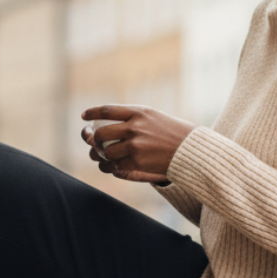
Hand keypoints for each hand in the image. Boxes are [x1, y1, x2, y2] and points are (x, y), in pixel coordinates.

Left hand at [80, 104, 195, 184]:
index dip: (92, 113)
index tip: (84, 117)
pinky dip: (110, 167)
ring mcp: (135, 146)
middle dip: (93, 139)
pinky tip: (111, 166)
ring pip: (105, 153)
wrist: (192, 150)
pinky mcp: (137, 163)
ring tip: (102, 156)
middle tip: (94, 142)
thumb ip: (132, 118)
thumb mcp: (154, 117)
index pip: (107, 110)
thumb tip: (107, 123)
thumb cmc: (173, 132)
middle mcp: (134, 128)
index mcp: (138, 112)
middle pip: (101, 133)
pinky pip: (114, 167)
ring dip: (101, 156)